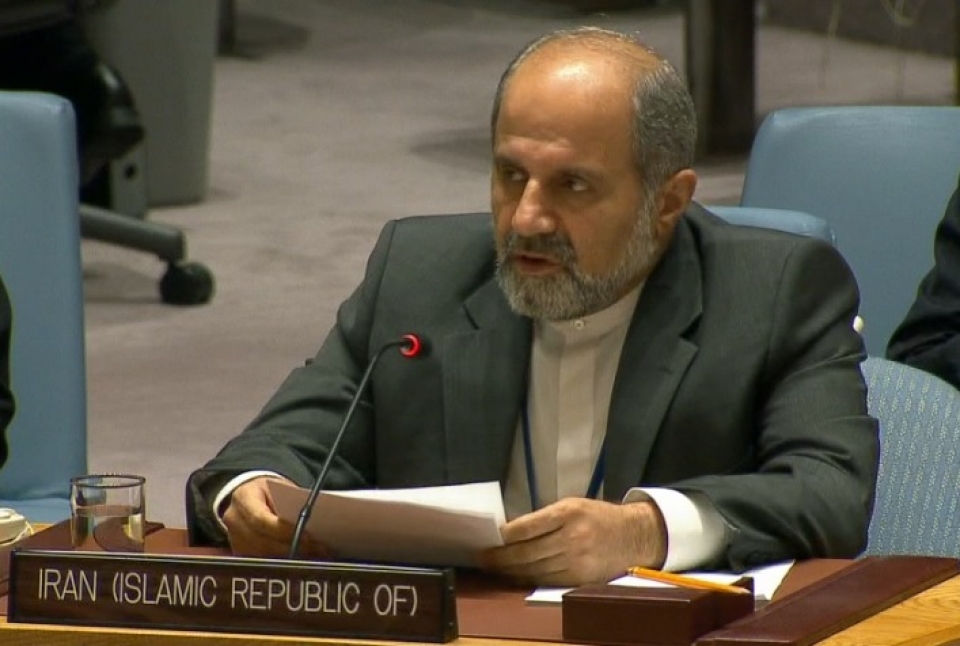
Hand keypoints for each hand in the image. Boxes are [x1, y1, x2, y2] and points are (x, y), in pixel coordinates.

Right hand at [222, 476, 329, 558]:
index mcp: (243, 498)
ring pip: (263, 555)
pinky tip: (302, 558)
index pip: (261, 519)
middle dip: (292, 546)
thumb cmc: (268, 490)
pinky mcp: (239, 552)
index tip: (307, 535)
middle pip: (262, 541)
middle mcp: (234, 520)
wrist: (247, 495)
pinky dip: (283, 561)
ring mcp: (234, 538)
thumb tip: (310, 521)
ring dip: (290, 557)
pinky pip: (262, 561)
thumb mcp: (279, 487)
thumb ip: (290, 503)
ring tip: (314, 553)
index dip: (284, 530)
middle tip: (317, 548)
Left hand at [481, 498, 666, 585]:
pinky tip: (516, 576)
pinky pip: (547, 580)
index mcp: (568, 512)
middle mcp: (573, 537)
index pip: (527, 526)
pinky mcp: (581, 578)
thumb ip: (544, 518)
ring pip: (535, 569)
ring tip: (495, 568)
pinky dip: (529, 579)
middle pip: (527, 552)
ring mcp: (577, 560)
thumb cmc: (597, 517)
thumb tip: (510, 531)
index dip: (504, 536)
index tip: (489, 539)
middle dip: (501, 557)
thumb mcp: (572, 505)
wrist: (633, 536)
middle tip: (484, 558)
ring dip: (511, 571)